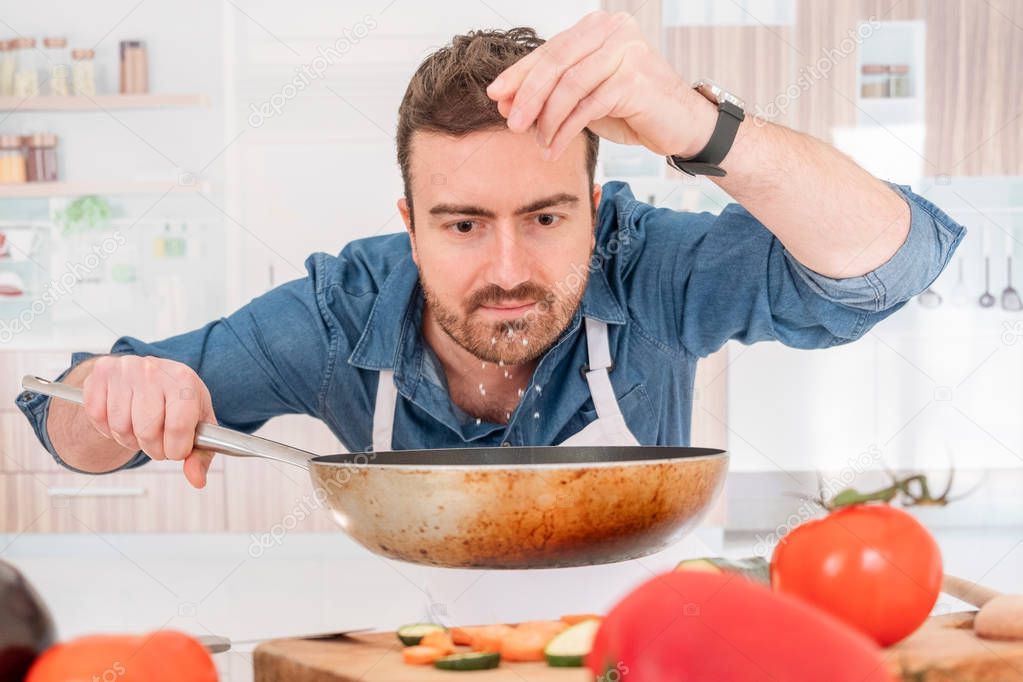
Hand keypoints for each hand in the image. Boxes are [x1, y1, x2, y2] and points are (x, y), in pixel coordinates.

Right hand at [82, 356, 216, 488]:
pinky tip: (121, 420)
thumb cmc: (178, 403)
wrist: (149, 376)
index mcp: (185, 380)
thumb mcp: (197, 424)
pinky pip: (97, 417)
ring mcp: (126, 369)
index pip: (178, 426)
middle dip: (153, 449)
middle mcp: (155, 370)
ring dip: (129, 440)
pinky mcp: (101, 373)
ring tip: (140, 431)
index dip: (175, 450)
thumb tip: (197, 480)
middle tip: (157, 443)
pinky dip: (107, 429)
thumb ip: (200, 455)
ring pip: (120, 427)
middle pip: (147, 431)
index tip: (176, 451)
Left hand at [486, 10, 715, 161]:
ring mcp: (626, 51)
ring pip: (569, 85)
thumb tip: (506, 101)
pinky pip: (587, 106)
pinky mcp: (634, 78)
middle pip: (556, 63)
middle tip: (511, 122)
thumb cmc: (633, 108)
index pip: (550, 50)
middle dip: (528, 96)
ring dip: (547, 118)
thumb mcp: (585, 96)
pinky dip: (566, 130)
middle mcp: (613, 30)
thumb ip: (552, 92)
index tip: (496, 95)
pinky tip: (555, 147)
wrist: (680, 125)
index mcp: (598, 27)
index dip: (519, 74)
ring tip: (538, 141)